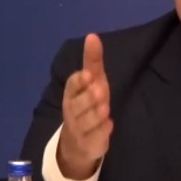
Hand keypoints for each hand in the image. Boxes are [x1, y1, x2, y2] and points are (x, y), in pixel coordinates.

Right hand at [57, 33, 113, 179]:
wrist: (77, 143)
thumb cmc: (87, 104)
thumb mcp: (92, 82)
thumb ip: (93, 61)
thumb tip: (92, 35)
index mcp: (71, 95)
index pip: (71, 86)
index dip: (78, 82)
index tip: (88, 75)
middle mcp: (72, 112)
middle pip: (77, 105)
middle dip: (88, 98)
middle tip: (99, 91)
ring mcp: (79, 130)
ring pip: (85, 122)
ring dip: (95, 114)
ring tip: (104, 108)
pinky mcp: (88, 144)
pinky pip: (94, 138)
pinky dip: (101, 132)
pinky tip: (109, 125)